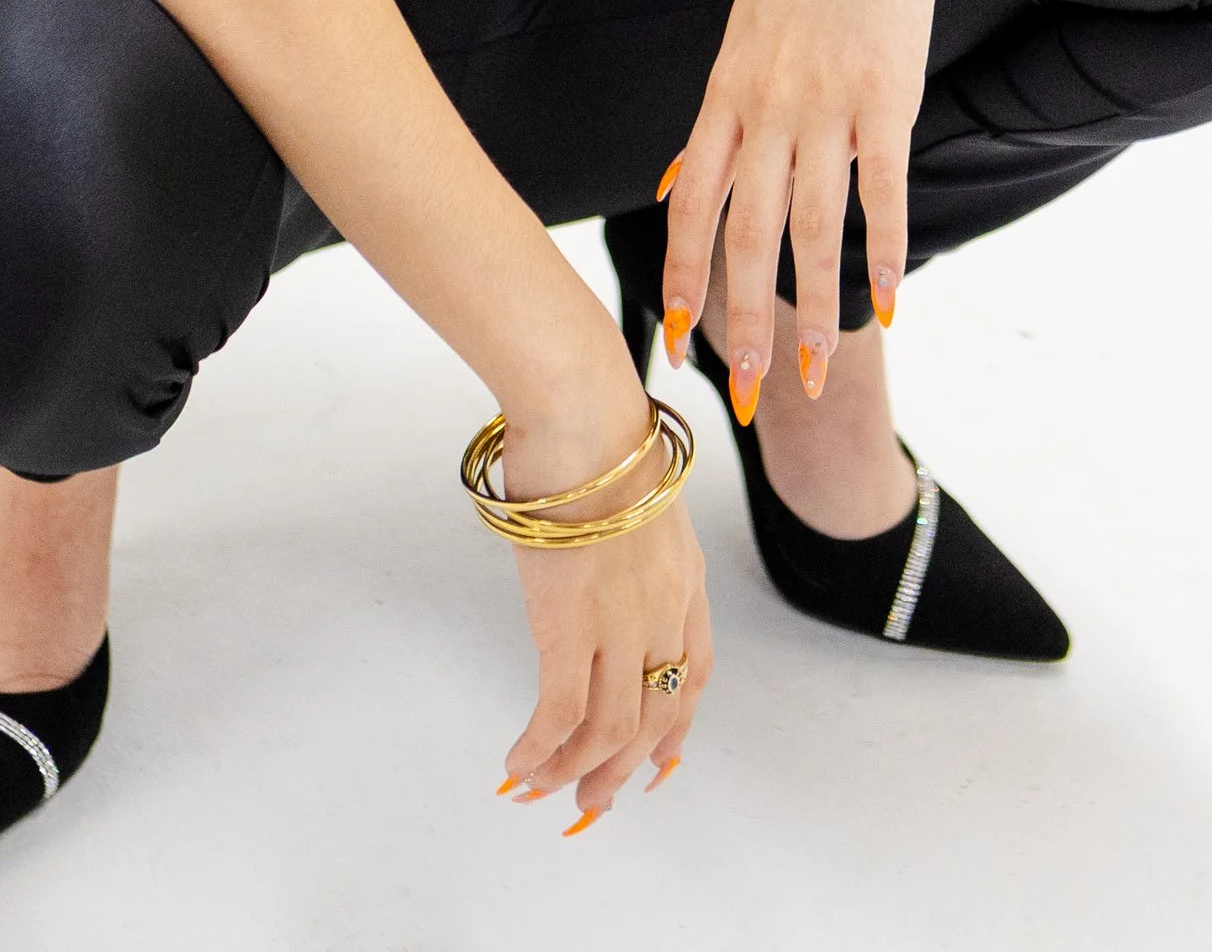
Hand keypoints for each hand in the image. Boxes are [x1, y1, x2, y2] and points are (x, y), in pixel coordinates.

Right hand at [494, 341, 711, 825]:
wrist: (583, 411)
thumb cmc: (594, 430)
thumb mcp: (635, 491)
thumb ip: (628, 534)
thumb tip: (596, 548)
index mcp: (685, 575)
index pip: (696, 669)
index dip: (678, 724)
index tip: (659, 762)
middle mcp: (663, 609)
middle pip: (656, 715)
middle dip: (622, 769)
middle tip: (591, 801)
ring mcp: (620, 622)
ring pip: (610, 730)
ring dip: (574, 772)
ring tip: (540, 790)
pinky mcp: (569, 625)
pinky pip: (558, 715)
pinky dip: (538, 751)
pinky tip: (515, 765)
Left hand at [660, 0, 970, 412]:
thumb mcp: (742, 31)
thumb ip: (717, 115)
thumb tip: (674, 182)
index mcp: (725, 90)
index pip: (691, 205)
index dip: (682, 278)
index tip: (675, 343)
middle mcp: (766, 103)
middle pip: (745, 234)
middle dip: (739, 322)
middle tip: (739, 394)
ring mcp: (826, 100)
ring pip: (808, 228)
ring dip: (808, 311)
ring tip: (811, 374)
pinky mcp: (887, 91)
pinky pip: (882, 189)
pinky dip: (884, 252)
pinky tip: (888, 302)